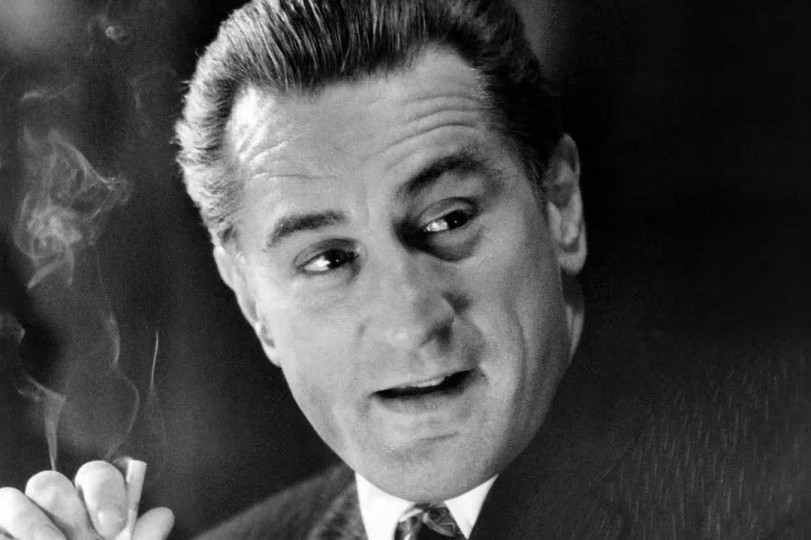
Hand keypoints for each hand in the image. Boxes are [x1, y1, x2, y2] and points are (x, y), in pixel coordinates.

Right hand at [0, 461, 173, 539]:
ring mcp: (18, 527)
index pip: (95, 477)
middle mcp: (53, 515)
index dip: (104, 492)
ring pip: (12, 499)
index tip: (113, 526)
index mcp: (90, 512)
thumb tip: (163, 515)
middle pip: (49, 483)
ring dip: (31, 525)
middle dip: (64, 506)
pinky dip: (6, 538)